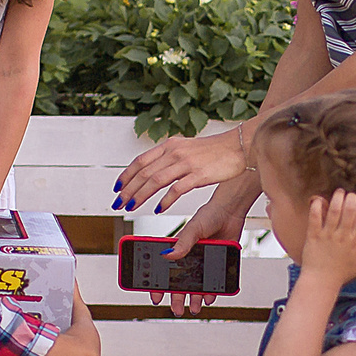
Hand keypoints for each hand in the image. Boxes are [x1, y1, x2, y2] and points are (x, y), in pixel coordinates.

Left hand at [115, 128, 247, 214]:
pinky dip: (165, 200)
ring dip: (140, 196)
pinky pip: (177, 189)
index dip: (126, 175)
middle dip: (128, 189)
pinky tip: (158, 209)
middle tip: (119, 203)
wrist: (239, 146)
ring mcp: (186, 163)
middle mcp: (175, 152)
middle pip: (144, 172)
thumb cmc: (215, 150)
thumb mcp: (187, 148)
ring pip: (155, 180)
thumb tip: (154, 168)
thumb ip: (170, 156)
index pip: (141, 161)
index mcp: (170, 145)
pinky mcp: (199, 174)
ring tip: (132, 207)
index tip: (117, 187)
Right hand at [152, 191, 250, 314]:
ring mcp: (202, 263)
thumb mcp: (193, 228)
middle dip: (176, 298)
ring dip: (193, 299)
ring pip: (195, 286)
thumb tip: (167, 255)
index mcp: (178, 249)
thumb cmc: (209, 215)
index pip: (163, 270)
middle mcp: (188, 258)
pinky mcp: (216, 265)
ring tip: (193, 309)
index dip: (157, 284)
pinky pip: (212, 283)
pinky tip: (208, 298)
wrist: (231, 212)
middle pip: (179, 283)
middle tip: (176, 310)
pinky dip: (210, 292)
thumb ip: (182, 243)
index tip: (156, 297)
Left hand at [299, 190, 355, 290]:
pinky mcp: (314, 235)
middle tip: (349, 195)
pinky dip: (317, 206)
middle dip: (351, 198)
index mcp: (355, 241)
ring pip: (334, 210)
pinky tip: (318, 200)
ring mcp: (328, 234)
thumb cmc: (340, 273)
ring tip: (338, 193)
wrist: (321, 281)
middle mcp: (342, 235)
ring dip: (337, 198)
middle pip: (349, 209)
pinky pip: (315, 216)